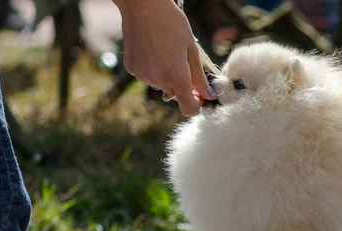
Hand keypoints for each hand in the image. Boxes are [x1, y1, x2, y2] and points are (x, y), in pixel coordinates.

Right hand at [114, 0, 213, 115]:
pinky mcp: (132, 69)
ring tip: (164, 51)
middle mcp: (159, 80)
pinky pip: (147, 76)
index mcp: (176, 76)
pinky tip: (151, 50)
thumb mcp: (191, 49)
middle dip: (180, 84)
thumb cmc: (171, 23)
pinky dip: (152, 69)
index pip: (188, 108)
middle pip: (175, 95)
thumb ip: (199, 76)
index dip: (195, 104)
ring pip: (161, 84)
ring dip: (165, 75)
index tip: (198, 94)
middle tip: (180, 61)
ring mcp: (143, 76)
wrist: (142, 6)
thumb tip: (209, 95)